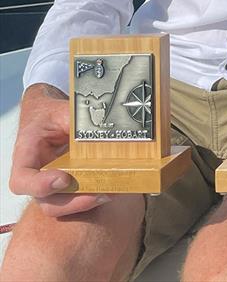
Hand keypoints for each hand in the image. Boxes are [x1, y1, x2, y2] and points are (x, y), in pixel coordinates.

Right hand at [9, 84, 111, 216]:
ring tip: (109, 192)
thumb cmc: (50, 115)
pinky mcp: (68, 189)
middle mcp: (36, 178)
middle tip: (97, 193)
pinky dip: (93, 197)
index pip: (23, 181)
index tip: (64, 178)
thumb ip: (76, 122)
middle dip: (73, 203)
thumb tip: (103, 128)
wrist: (51, 118)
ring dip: (86, 203)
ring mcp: (52, 187)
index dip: (40, 186)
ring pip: (63, 207)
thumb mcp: (60, 112)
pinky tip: (113, 189)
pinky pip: (77, 199)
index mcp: (26, 157)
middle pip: (47, 202)